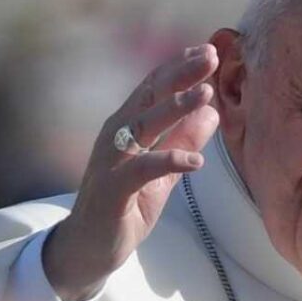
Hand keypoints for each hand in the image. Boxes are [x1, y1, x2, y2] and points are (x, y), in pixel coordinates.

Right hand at [44, 45, 220, 300]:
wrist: (88, 250)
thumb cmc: (124, 208)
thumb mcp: (163, 173)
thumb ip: (184, 141)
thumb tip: (213, 113)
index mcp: (126, 128)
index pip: (153, 89)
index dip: (179, 68)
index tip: (207, 51)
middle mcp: (115, 137)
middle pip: (149, 97)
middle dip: (180, 75)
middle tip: (210, 56)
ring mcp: (111, 162)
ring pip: (143, 126)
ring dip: (175, 108)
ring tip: (206, 94)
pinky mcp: (112, 190)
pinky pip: (141, 170)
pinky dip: (168, 161)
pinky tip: (196, 161)